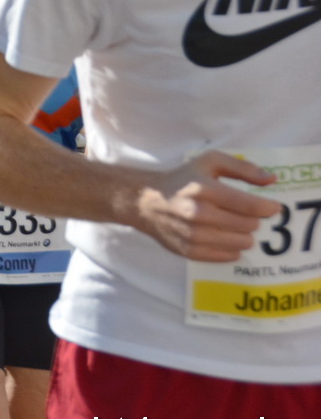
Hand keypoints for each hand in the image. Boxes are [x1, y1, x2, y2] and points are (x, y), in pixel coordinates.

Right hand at [134, 151, 281, 261]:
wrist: (146, 202)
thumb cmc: (182, 180)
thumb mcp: (209, 162)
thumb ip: (242, 168)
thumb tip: (272, 180)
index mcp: (205, 189)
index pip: (251, 206)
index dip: (268, 208)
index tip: (273, 207)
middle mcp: (199, 213)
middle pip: (249, 225)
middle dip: (252, 219)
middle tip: (244, 214)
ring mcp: (194, 235)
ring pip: (242, 243)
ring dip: (244, 234)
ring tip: (233, 225)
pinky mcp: (190, 251)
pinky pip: (228, 256)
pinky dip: (232, 248)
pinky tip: (224, 237)